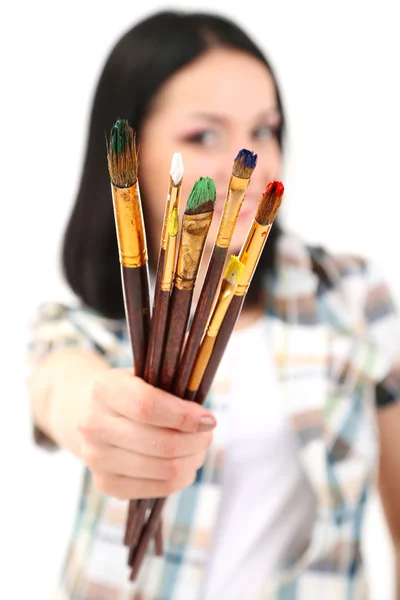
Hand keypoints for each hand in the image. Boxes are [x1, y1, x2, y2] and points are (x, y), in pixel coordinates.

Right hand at [77, 369, 215, 498]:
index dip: (183, 415)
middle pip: (161, 443)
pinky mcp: (106, 484)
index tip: (208, 419)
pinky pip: (159, 489)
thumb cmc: (134, 392)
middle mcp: (93, 425)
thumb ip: (175, 389)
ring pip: (165, 469)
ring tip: (198, 448)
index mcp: (105, 389)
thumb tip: (205, 420)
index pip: (147, 406)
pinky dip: (181, 478)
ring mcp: (96, 458)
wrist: (98, 416)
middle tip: (207, 434)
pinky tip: (184, 463)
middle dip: (196, 441)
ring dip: (192, 460)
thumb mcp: (149, 377)